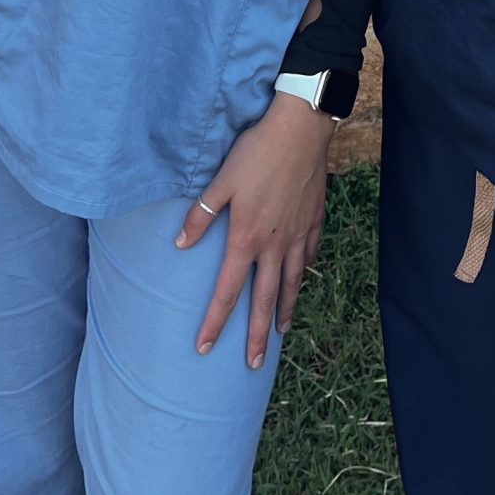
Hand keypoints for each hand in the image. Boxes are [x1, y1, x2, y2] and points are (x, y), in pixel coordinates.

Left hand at [176, 91, 330, 366]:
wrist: (301, 130)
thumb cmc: (256, 153)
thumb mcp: (222, 181)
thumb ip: (201, 215)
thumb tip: (180, 244)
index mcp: (247, 238)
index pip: (227, 290)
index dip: (215, 321)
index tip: (204, 348)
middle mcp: (275, 244)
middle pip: (264, 299)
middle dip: (256, 335)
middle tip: (253, 365)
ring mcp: (299, 235)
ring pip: (292, 283)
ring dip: (284, 311)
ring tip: (279, 333)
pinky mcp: (314, 221)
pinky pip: (308, 256)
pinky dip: (303, 273)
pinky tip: (300, 279)